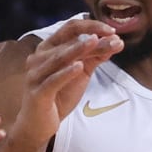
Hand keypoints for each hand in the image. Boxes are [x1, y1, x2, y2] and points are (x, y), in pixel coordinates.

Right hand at [17, 19, 122, 145]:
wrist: (39, 125)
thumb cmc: (58, 96)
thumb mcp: (80, 73)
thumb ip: (94, 57)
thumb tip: (116, 42)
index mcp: (48, 48)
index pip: (70, 28)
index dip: (91, 26)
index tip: (111, 30)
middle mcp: (38, 57)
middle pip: (67, 42)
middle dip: (92, 40)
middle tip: (112, 38)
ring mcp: (35, 75)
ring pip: (59, 58)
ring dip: (79, 50)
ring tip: (95, 42)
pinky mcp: (37, 93)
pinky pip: (53, 80)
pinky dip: (66, 73)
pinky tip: (79, 67)